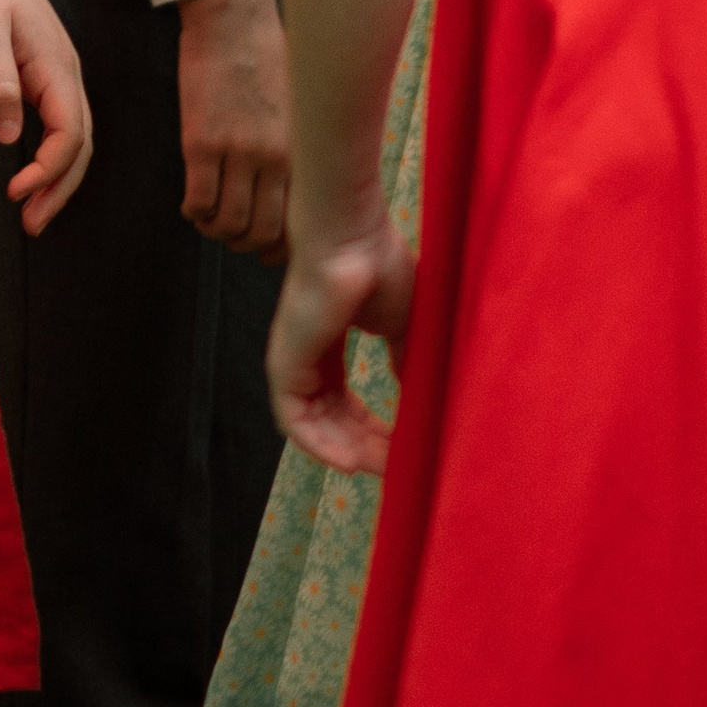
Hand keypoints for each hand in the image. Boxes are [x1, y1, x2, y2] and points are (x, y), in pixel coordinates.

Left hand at [0, 0, 92, 234]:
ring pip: (72, 134)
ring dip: (56, 175)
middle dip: (60, 188)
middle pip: (80, 143)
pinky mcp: (39, 66)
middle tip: (31, 227)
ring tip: (31, 211)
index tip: (16, 195)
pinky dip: (49, 152)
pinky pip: (56, 120)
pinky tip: (26, 167)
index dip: (49, 173)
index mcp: (57, 68)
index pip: (70, 136)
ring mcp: (55, 69)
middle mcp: (65, 72)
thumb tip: (11, 136)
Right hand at [177, 0, 289, 258]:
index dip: (278, 246)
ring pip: (227, 223)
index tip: (265, 247)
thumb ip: (297, 148)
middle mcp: (275, 159)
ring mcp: (238, 152)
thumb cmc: (268, 55)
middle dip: (244, 243)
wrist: (234, 19)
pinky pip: (198, 200)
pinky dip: (193, 212)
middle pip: (260, 231)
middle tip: (232, 234)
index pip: (296, 223)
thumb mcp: (299, 107)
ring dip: (215, 230)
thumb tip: (290, 188)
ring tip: (208, 219)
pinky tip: (192, 203)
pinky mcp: (201, 142)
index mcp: (302, 151)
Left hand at [267, 216, 415, 473]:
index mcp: (330, 349)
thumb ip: (407, 364)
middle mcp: (308, 359)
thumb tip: (424, 399)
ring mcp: (293, 362)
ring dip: (349, 451)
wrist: (354, 238)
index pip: (347, 405)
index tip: (405, 449)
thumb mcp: (404, 328)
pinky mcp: (283, 365)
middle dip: (366, 448)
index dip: (376, 431)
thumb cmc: (378, 267)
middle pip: (333, 421)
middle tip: (399, 468)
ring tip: (384, 469)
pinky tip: (351, 463)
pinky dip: (321, 446)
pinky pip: (294, 421)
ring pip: (315, 427)